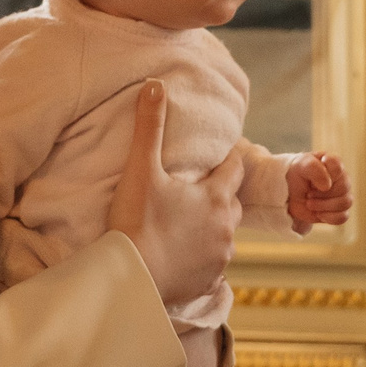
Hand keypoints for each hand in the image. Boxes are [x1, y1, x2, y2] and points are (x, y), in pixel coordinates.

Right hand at [110, 82, 241, 303]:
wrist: (130, 277)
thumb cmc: (136, 221)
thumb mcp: (141, 169)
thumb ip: (150, 126)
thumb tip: (155, 84)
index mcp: (216, 197)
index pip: (235, 169)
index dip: (227, 159)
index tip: (220, 155)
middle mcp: (226, 226)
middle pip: (233, 203)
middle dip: (221, 194)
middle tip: (202, 189)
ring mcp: (219, 256)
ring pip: (225, 235)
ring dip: (213, 227)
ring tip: (192, 224)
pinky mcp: (207, 281)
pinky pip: (213, 265)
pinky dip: (203, 258)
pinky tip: (187, 256)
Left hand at [284, 152, 352, 230]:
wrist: (291, 194)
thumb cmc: (298, 175)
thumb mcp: (300, 166)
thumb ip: (314, 169)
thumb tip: (327, 186)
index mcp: (333, 163)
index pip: (337, 166)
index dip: (323, 175)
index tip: (310, 179)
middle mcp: (342, 178)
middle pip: (343, 187)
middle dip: (321, 193)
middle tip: (308, 193)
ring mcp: (343, 195)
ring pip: (345, 203)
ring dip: (323, 205)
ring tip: (309, 203)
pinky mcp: (340, 211)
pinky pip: (342, 217)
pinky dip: (328, 217)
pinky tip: (317, 213)